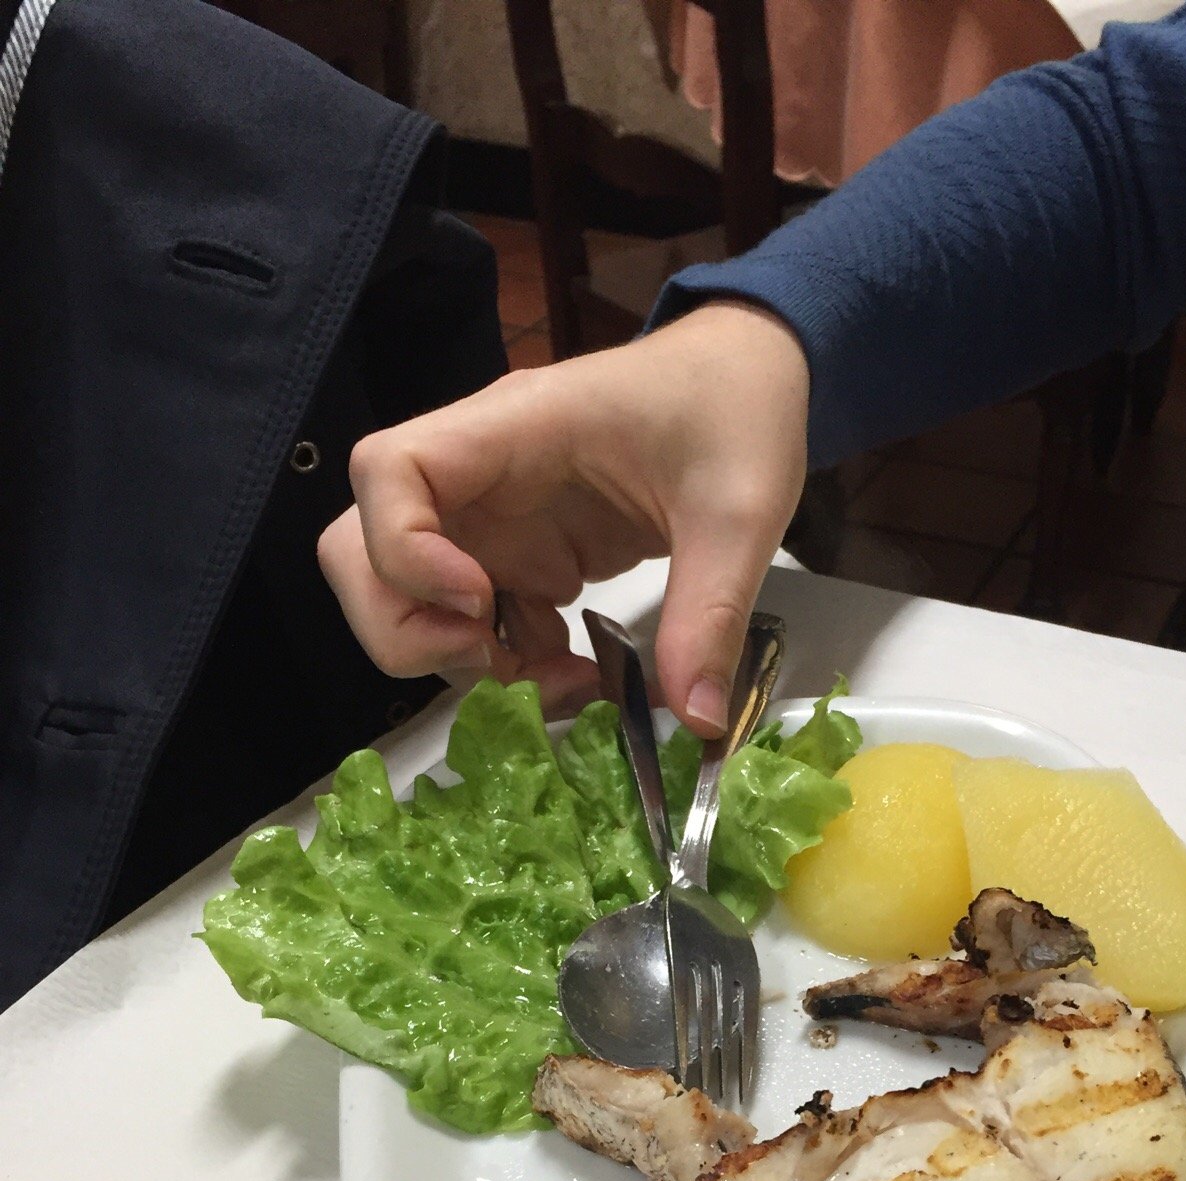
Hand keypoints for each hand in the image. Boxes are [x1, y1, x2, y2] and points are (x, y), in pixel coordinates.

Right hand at [317, 302, 809, 733]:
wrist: (750, 382)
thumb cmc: (734, 411)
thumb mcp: (741, 513)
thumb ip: (711, 615)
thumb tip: (697, 722)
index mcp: (514, 429)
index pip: (387, 470)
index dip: (404, 549)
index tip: (479, 600)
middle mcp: (480, 478)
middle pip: (363, 551)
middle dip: (407, 629)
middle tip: (495, 660)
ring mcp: (494, 523)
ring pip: (408, 601)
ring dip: (464, 663)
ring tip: (561, 684)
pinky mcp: (521, 559)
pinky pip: (476, 626)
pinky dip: (511, 667)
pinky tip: (581, 677)